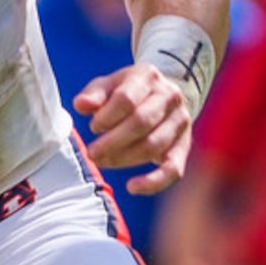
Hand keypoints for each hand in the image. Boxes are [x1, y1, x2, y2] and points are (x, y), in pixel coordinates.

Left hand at [71, 63, 193, 195]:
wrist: (162, 96)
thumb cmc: (128, 92)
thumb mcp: (108, 85)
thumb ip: (94, 94)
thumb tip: (81, 104)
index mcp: (148, 77)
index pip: (126, 99)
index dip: (106, 117)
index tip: (93, 128)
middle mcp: (170, 97)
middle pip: (140, 122)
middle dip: (111, 142)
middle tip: (92, 153)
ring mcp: (180, 122)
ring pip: (153, 145)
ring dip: (123, 158)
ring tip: (103, 162)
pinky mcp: (184, 146)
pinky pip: (173, 169)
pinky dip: (153, 182)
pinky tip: (132, 187)